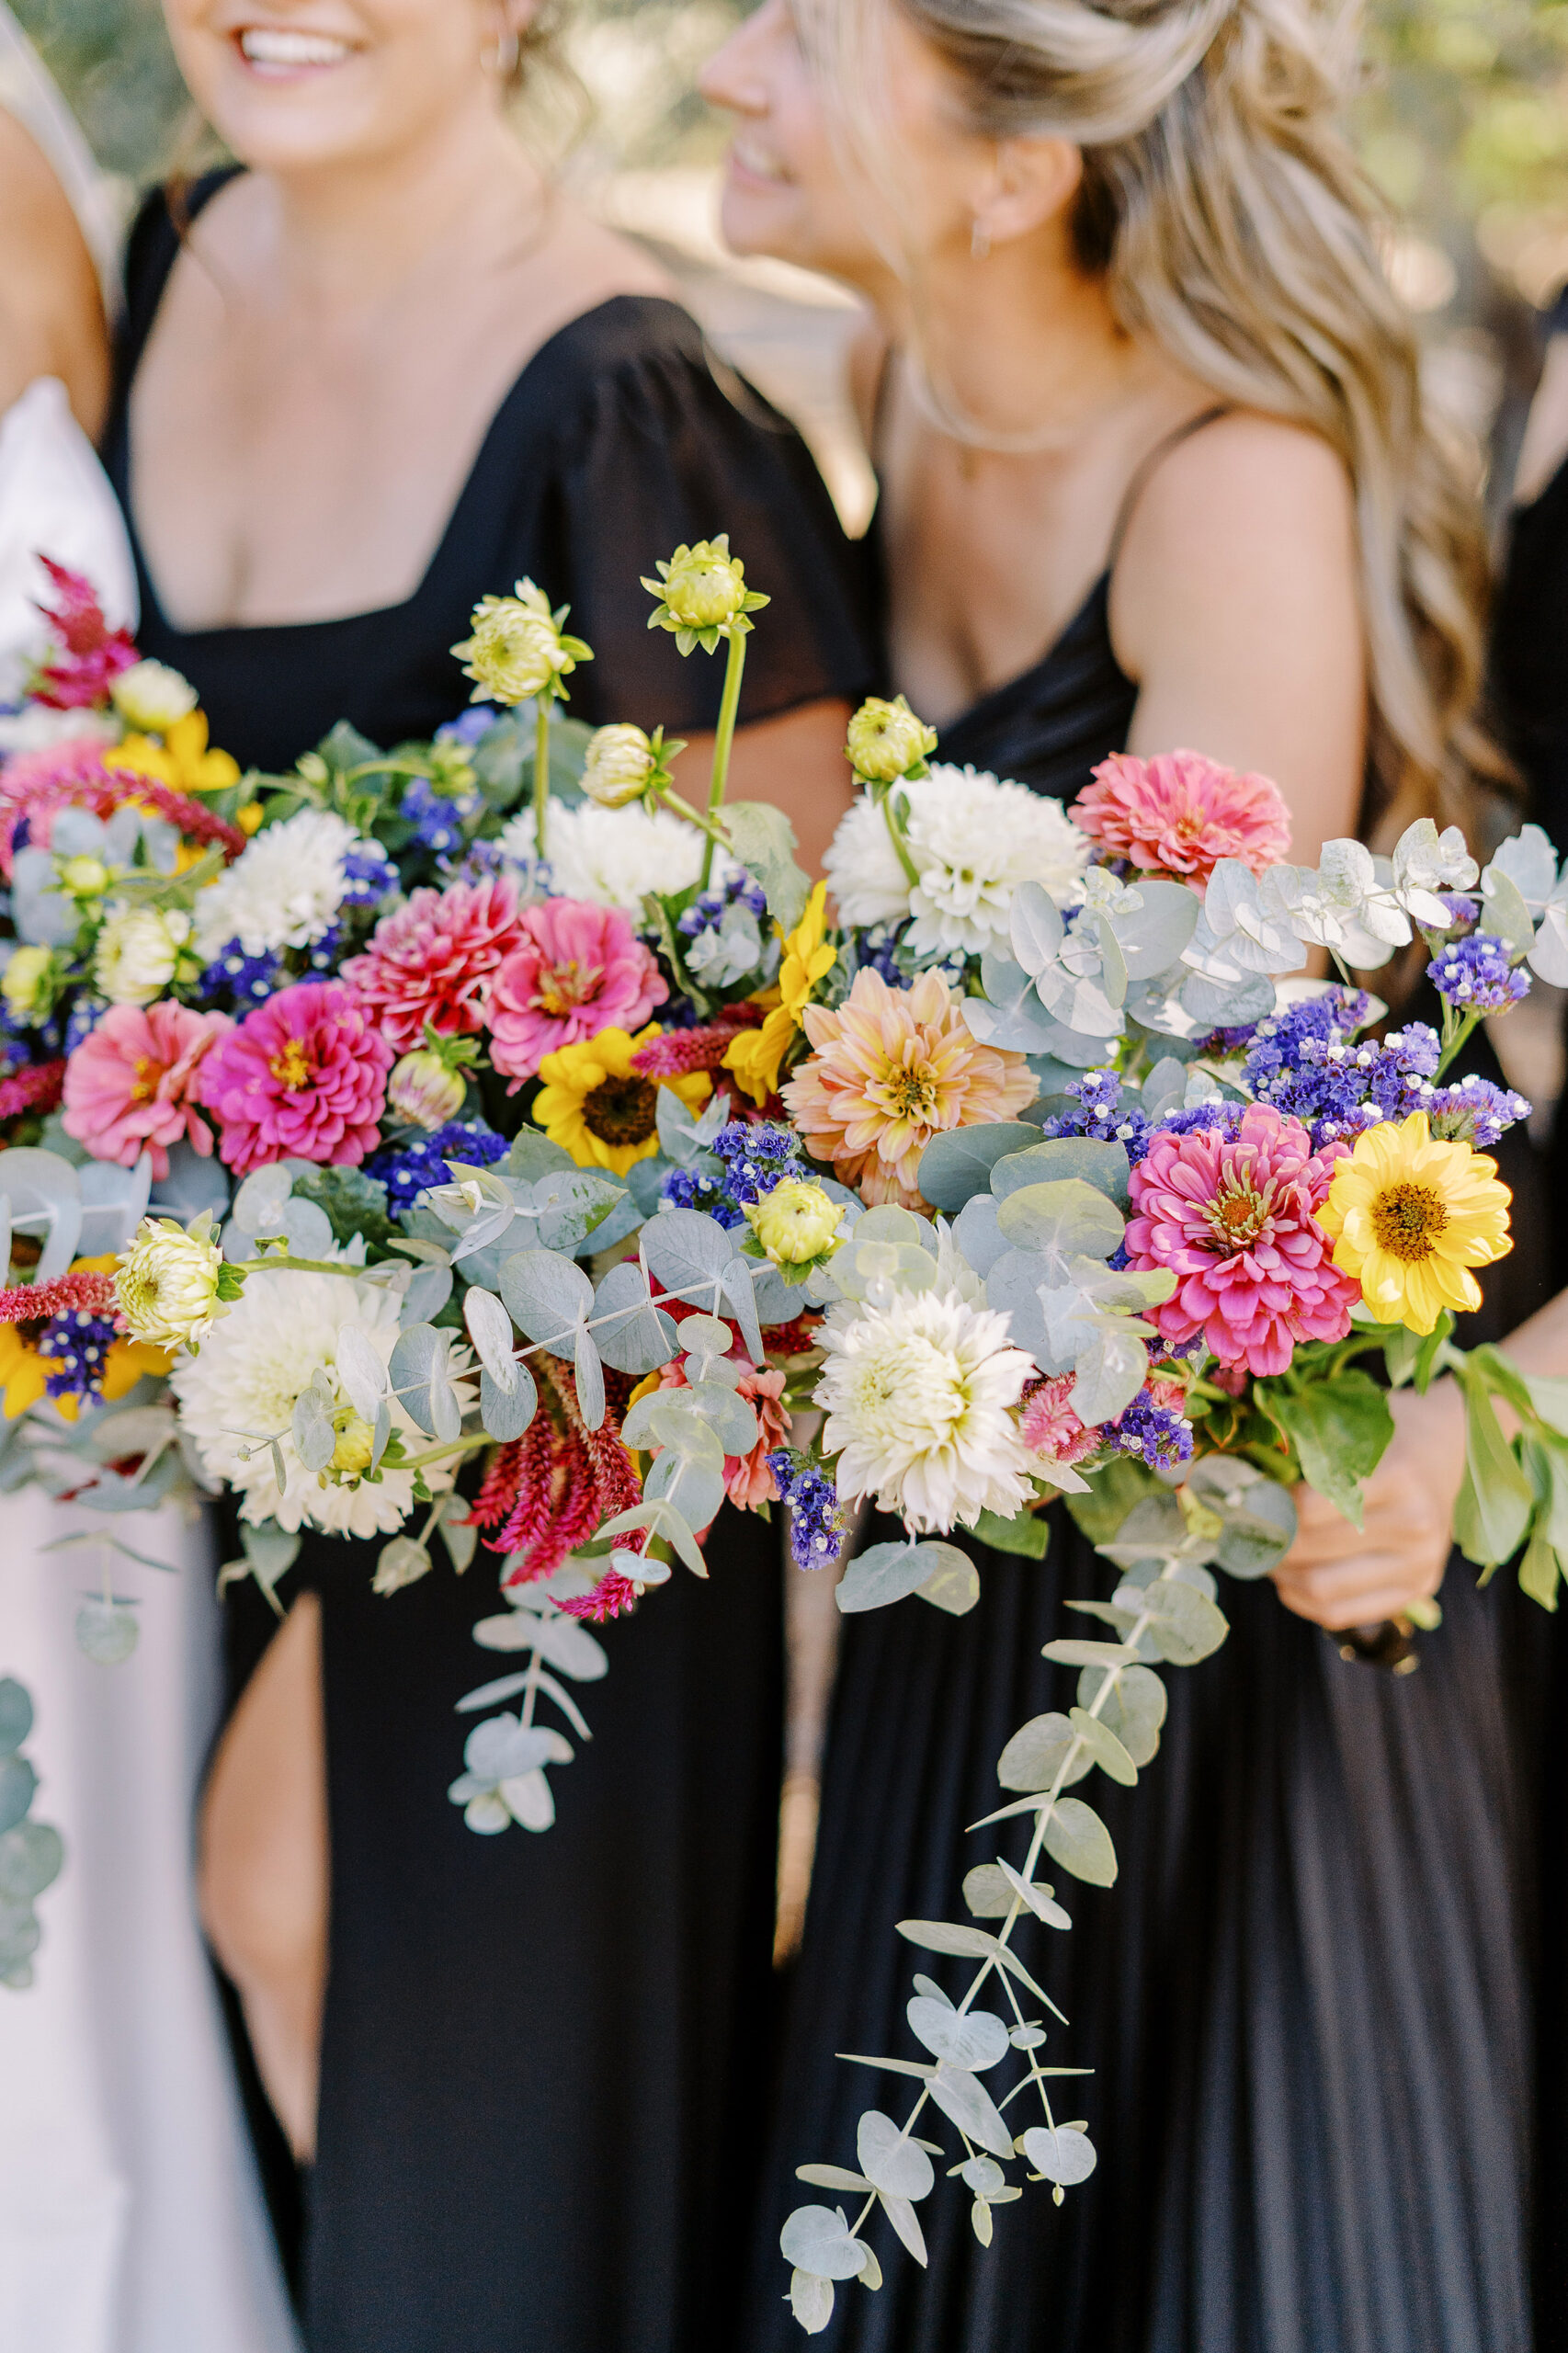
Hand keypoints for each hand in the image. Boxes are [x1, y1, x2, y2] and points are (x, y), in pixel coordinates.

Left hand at [1270, 1379, 1466, 1630]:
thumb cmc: (1388, 1431)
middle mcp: (1415, 1524)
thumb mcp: (1350, 1421)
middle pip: (1311, 1551)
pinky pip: (1342, 1614)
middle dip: (1268, 1543)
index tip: (1248, 1498)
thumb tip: (1234, 1482)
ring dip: (1282, 1577)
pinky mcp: (1417, 1590)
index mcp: (1397, 1476)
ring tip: (1268, 1555)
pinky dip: (1304, 1601)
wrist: (1447, 1446)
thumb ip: (1303, 1448)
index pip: (1309, 1507)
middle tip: (1246, 1530)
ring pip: (1323, 1590)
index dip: (1266, 1506)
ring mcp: (1421, 1563)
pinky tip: (1290, 1581)